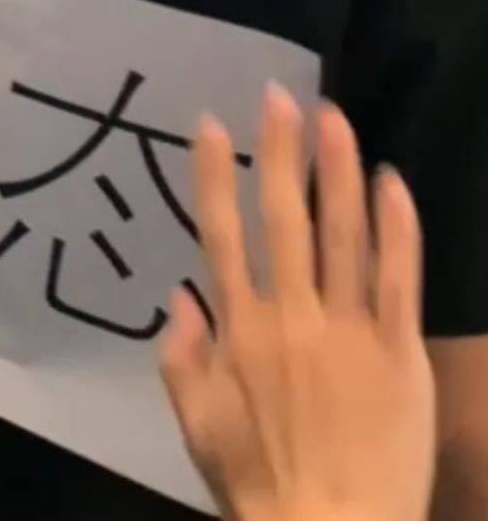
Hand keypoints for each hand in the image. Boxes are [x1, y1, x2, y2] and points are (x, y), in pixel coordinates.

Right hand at [160, 89, 434, 520]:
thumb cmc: (258, 482)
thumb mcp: (196, 424)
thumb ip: (180, 357)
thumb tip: (179, 295)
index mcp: (239, 330)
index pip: (222, 235)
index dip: (215, 175)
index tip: (211, 123)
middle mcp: (291, 315)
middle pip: (284, 219)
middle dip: (279, 152)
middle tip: (279, 97)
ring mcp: (349, 329)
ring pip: (343, 234)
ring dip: (336, 171)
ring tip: (333, 117)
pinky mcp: (399, 351)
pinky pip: (399, 278)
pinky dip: (396, 227)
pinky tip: (391, 182)